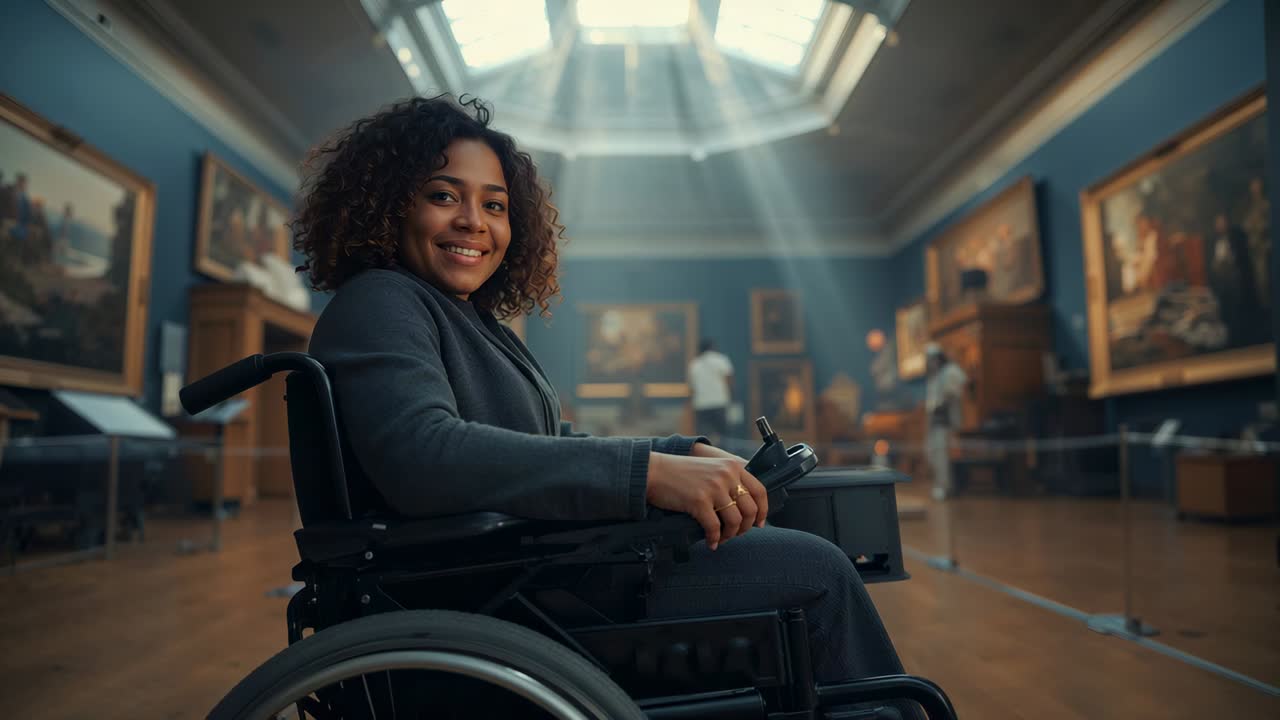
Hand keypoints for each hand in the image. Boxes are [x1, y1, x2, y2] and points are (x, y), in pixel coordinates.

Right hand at [645, 450, 767, 549]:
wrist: (654, 472)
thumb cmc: (681, 473)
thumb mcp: (711, 467)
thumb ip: (729, 480)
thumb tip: (745, 506)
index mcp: (733, 466)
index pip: (760, 491)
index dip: (763, 511)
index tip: (759, 523)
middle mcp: (727, 475)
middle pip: (750, 509)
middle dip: (745, 527)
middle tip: (736, 534)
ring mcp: (713, 487)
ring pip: (734, 521)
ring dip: (730, 535)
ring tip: (722, 538)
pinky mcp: (699, 500)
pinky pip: (714, 527)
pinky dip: (714, 539)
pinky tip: (711, 542)